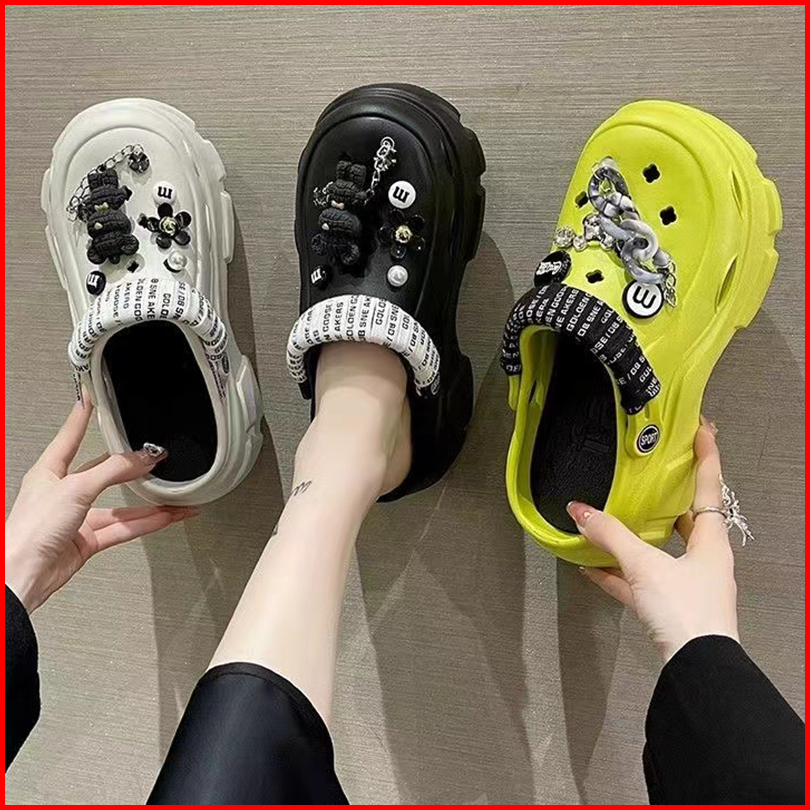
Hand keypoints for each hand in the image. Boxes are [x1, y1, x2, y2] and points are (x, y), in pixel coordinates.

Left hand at [5, 396, 196, 612]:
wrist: (21, 575)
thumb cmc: (29, 531)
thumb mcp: (76, 488)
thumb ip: (113, 471)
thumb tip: (143, 457)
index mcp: (50, 471)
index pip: (70, 435)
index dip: (83, 415)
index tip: (93, 396)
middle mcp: (64, 493)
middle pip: (105, 473)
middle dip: (133, 467)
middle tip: (156, 456)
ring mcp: (77, 518)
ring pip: (121, 506)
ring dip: (149, 503)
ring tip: (175, 496)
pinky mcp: (88, 540)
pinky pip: (124, 528)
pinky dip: (147, 523)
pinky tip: (166, 517)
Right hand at [569, 417, 737, 661]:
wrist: (697, 668)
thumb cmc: (685, 608)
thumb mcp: (644, 565)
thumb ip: (609, 535)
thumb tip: (576, 509)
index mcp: (710, 541)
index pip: (709, 486)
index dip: (706, 455)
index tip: (702, 427)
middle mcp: (703, 558)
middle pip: (684, 518)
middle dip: (666, 495)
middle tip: (647, 471)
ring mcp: (687, 584)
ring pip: (658, 550)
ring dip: (633, 536)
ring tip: (606, 516)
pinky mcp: (669, 607)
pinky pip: (639, 580)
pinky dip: (617, 572)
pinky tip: (590, 566)